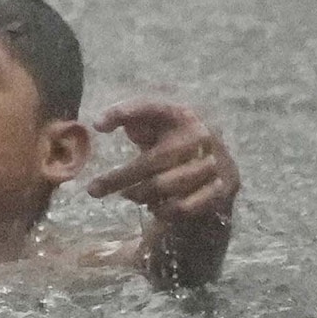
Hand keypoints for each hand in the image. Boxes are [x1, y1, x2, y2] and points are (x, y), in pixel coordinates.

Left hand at [90, 100, 237, 252]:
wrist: (216, 163)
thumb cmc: (170, 140)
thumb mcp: (151, 124)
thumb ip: (130, 119)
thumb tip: (100, 125)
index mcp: (181, 113)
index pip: (149, 107)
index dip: (123, 112)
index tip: (97, 125)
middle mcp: (201, 135)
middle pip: (152, 160)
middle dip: (119, 178)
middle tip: (92, 190)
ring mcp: (215, 162)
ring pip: (165, 186)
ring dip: (139, 194)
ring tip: (127, 194)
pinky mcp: (224, 187)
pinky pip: (185, 206)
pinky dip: (164, 210)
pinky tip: (153, 207)